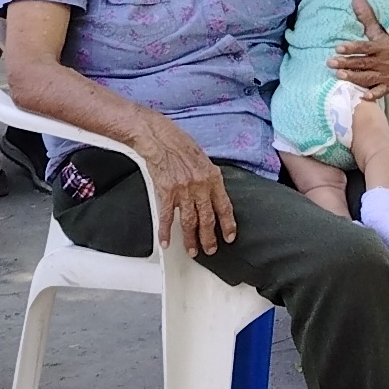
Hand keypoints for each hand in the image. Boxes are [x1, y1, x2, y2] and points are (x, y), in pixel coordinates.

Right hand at [133, 118, 236, 256]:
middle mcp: (200, 186)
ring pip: (189, 221)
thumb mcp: (203, 159)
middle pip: (207, 218)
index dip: (228, 224)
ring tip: (192, 250)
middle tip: (210, 249)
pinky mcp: (166, 192)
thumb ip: (209, 179)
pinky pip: (167, 217)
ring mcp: (183, 190)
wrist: (159, 137)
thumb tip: (212, 195)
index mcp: (212, 177)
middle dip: (209, 237)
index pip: (224, 206)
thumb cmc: (179, 144)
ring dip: (191, 239)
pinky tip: (166, 241)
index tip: (230, 236)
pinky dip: (166, 231)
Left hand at [328, 0, 388, 93]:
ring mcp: (386, 75)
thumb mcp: (380, 30)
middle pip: (363, 62)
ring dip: (355, 77)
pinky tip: (363, 96)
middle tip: (330, 63)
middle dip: (346, 63)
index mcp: (381, 46)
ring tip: (340, 76)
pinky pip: (382, 92)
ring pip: (368, 77)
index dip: (352, 48)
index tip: (338, 48)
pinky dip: (374, 95)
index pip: (364, 47)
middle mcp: (383, 61)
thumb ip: (366, 15)